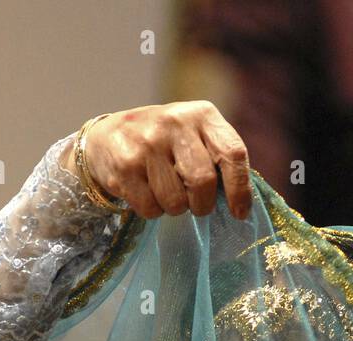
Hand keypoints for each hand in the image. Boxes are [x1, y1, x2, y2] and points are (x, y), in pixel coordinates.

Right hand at [79, 101, 252, 220]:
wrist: (110, 135)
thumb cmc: (167, 143)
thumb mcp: (196, 137)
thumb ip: (219, 159)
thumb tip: (242, 201)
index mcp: (201, 114)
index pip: (233, 153)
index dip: (240, 189)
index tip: (239, 213)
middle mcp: (174, 122)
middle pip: (203, 182)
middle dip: (202, 204)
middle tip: (196, 205)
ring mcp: (147, 142)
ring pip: (176, 201)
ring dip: (174, 208)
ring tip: (166, 192)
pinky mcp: (125, 165)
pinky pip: (150, 208)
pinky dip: (152, 210)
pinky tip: (146, 191)